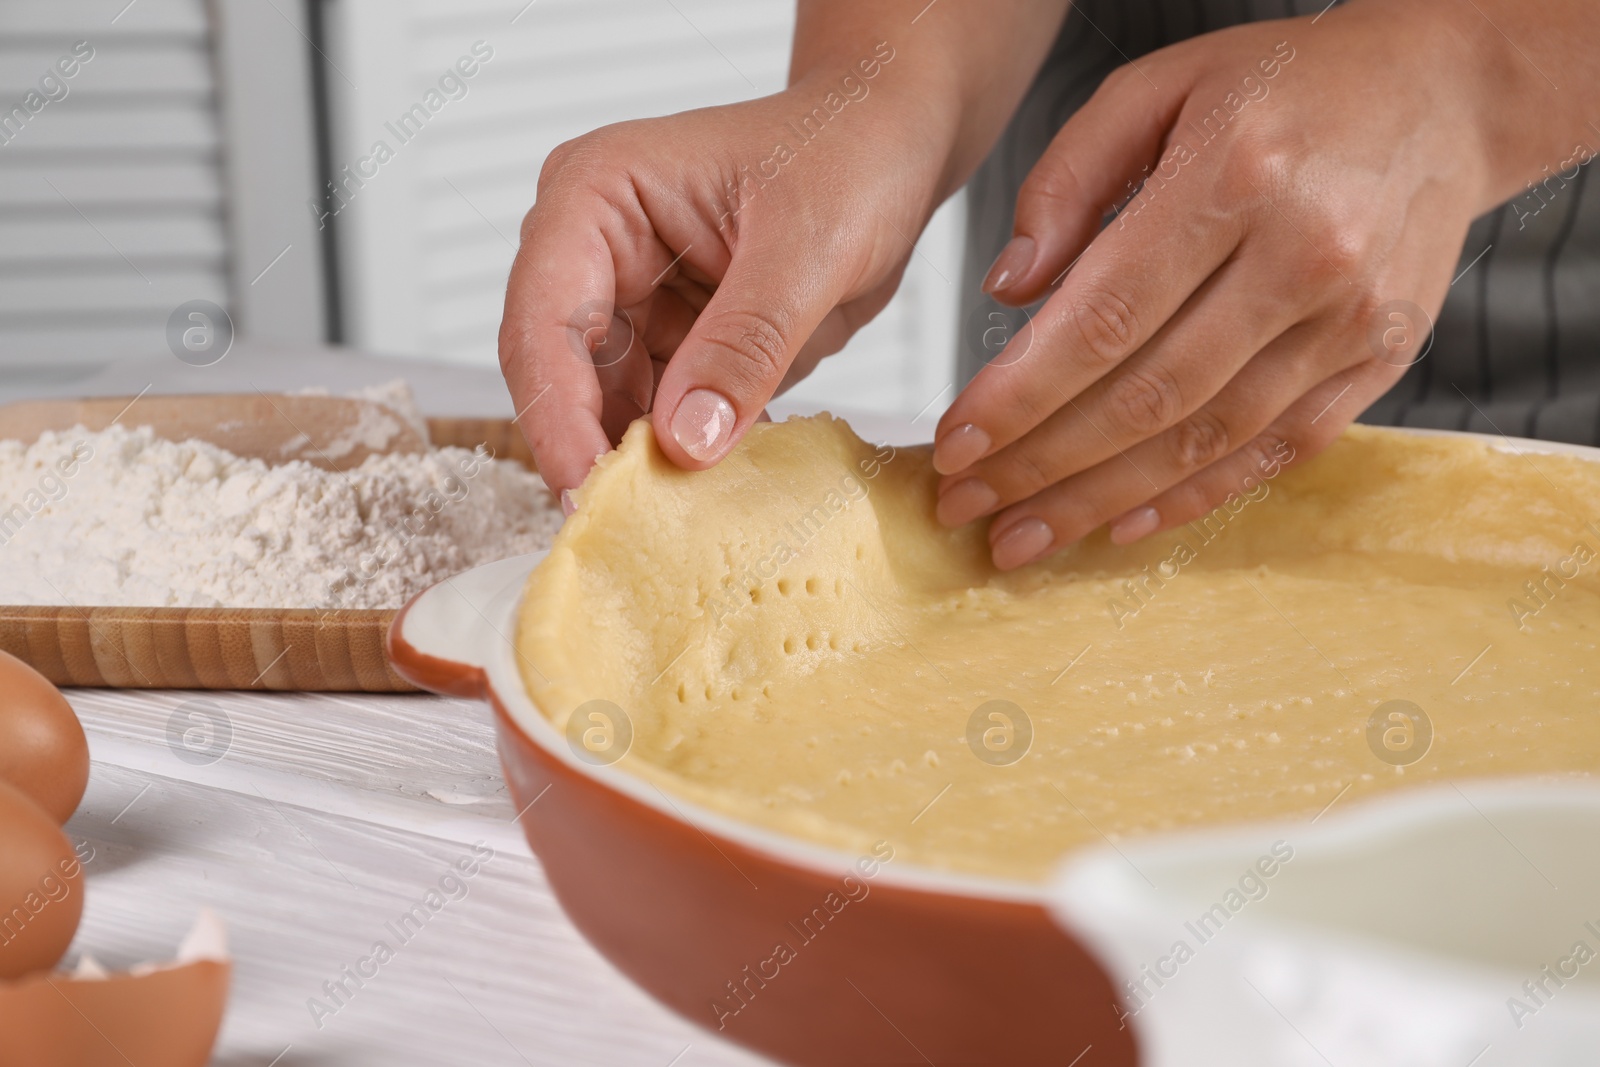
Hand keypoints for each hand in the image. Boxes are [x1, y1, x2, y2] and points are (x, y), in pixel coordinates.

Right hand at [498, 62, 954, 503]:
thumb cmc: (848, 153)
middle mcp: (592, 252)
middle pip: (560, 376)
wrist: (890, 148)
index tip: (587, 492)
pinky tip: (711, 499)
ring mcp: (628, 303)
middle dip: (591, 452)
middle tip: (626, 532)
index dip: (556, 414)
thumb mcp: (806, 247)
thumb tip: (686, 443)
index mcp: (594, 196)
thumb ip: (745, 344)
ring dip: (638, 467)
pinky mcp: (671, 346)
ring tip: (674, 528)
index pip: (543, 320)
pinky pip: (658, 418)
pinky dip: (681, 460)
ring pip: (604, 409)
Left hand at [930, 2, 1507, 567]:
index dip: (1021, 393)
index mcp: (1235, 177)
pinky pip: (1274, 453)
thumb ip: (1069, 178)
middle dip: (1041, 465)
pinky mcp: (1375, 363)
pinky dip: (1192, 498)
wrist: (1442, 94)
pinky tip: (1120, 524)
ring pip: (1204, 439)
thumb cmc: (1287, 85)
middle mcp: (1302, 256)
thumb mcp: (1160, 85)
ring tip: (1023, 536)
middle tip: (964, 505)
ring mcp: (1347, 321)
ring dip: (1101, 501)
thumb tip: (1009, 289)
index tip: (955, 441)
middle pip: (1147, 395)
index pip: (1104, 316)